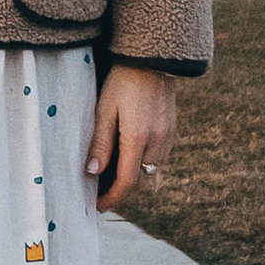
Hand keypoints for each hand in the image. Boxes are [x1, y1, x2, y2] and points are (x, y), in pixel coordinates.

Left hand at [87, 67, 177, 216]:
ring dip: (132, 179)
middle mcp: (157, 144)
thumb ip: (100, 143)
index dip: (111, 198)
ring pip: (150, 172)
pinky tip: (127, 158)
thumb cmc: (123, 81)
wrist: (153, 59)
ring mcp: (168, 138)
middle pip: (140, 182)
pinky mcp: (172, 131)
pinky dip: (142, 165)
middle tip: (100, 195)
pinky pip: (157, 158)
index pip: (126, 183)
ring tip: (110, 178)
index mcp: (138, 139)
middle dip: (121, 192)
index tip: (97, 206)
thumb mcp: (104, 109)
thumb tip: (91, 173)